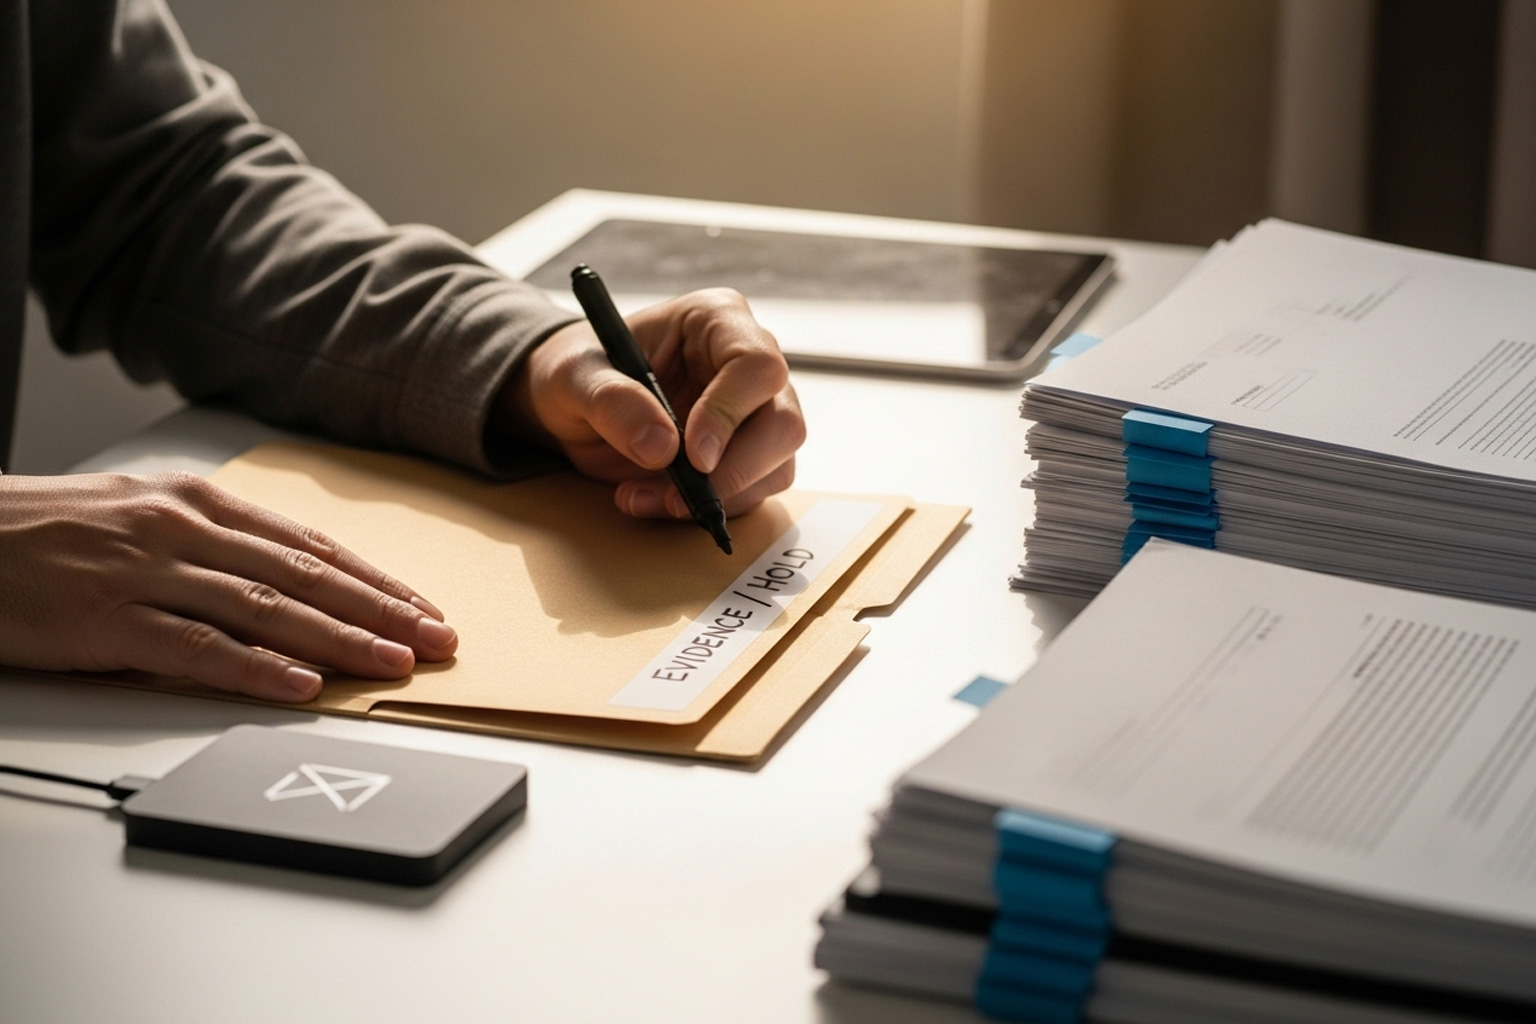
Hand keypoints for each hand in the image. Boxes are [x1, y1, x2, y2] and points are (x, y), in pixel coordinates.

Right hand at [0, 471, 456, 701]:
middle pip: (307, 576)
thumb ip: (215, 544)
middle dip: (382, 611)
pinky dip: (258, 668)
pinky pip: (198, 647)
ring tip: (393, 664)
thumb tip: (291, 579)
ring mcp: (148, 573)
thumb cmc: (48, 532)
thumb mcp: (143, 516)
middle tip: (437, 641)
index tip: (424, 608)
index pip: (313, 546)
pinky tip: (302, 684)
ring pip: (268, 609)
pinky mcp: (109, 619)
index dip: (377, 581)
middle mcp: (184, 530)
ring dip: (341, 639)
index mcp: (198, 503)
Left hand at [499, 288, 805, 517]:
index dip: (729, 414)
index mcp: (717, 320)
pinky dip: (709, 510)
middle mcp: (748, 365)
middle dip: (734, 471)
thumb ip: (612, 401)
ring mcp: (755, 412)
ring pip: (777, 465)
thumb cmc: (578, 373)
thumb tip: (663, 447)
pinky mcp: (748, 455)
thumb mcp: (574, 377)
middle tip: (677, 496)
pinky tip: (657, 502)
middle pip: (784, 423)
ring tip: (645, 498)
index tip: (691, 456)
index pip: (757, 366)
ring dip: (717, 498)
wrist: (574, 406)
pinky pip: (754, 492)